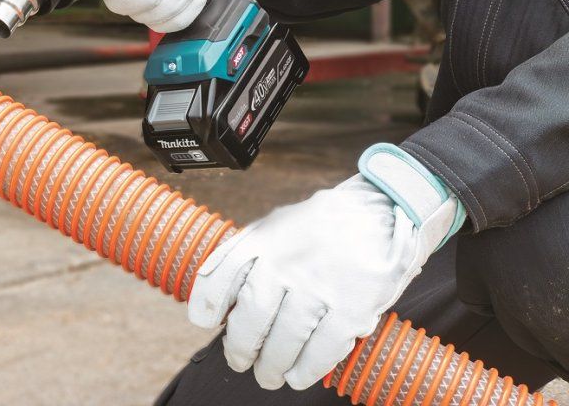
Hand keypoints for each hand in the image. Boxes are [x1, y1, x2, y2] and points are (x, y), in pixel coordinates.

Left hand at [187, 145, 463, 390]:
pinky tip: (299, 376)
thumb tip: (207, 297)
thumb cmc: (321, 225)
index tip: (205, 324)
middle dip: (242, 348)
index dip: (209, 304)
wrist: (383, 212)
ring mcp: (322, 285)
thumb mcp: (275, 225)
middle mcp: (289, 262)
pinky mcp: (354, 305)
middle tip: (241, 363)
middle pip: (253, 317)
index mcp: (266, 240)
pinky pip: (325, 348)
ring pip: (286, 339)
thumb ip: (240, 254)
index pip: (224, 275)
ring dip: (273, 365)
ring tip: (269, 376)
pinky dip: (308, 368)